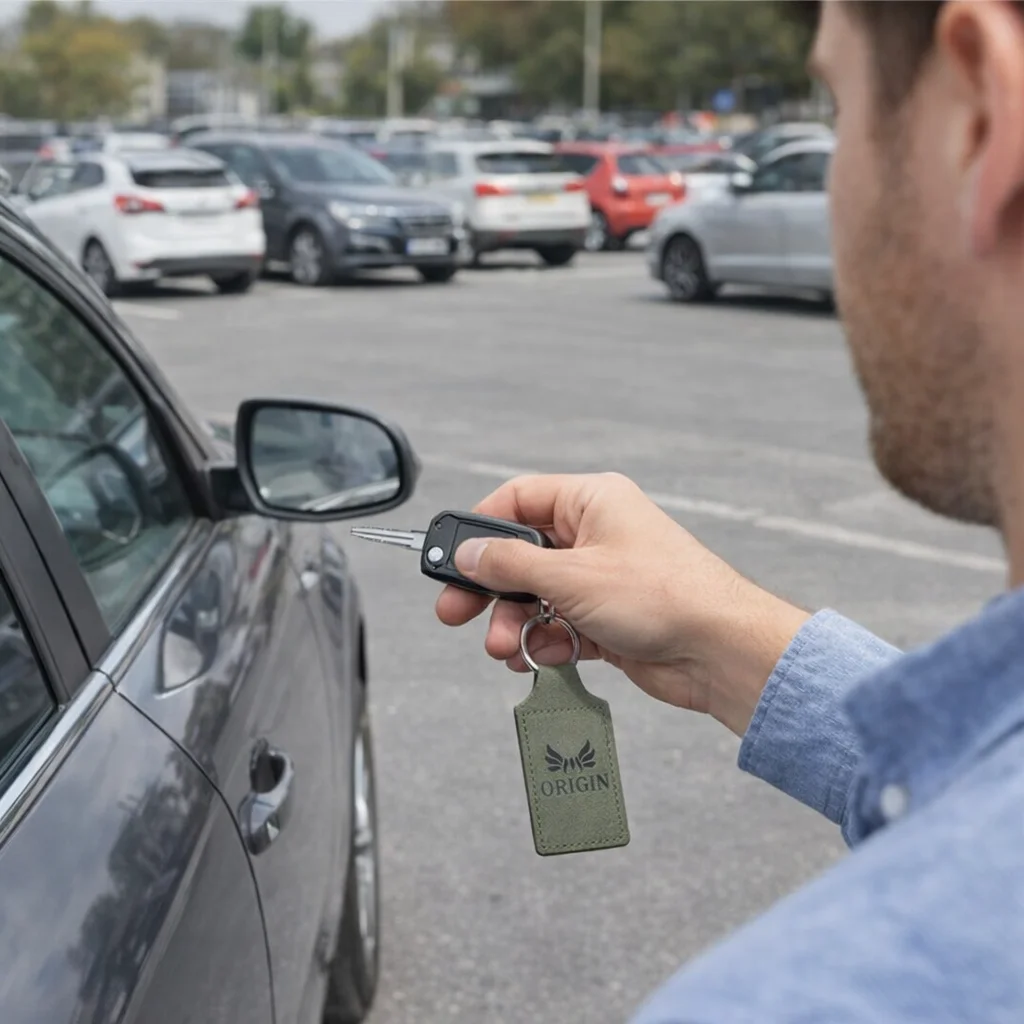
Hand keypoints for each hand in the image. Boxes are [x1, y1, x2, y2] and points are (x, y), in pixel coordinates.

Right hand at [435, 473, 809, 735]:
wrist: (720, 652)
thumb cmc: (663, 596)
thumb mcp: (571, 575)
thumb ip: (510, 564)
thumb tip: (469, 553)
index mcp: (591, 502)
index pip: (519, 499)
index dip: (482, 527)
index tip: (453, 557)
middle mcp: (596, 535)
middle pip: (522, 555)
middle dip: (491, 589)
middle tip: (456, 613)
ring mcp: (602, 579)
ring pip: (538, 597)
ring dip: (515, 624)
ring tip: (506, 648)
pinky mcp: (608, 619)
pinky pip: (560, 626)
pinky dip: (545, 642)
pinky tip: (540, 657)